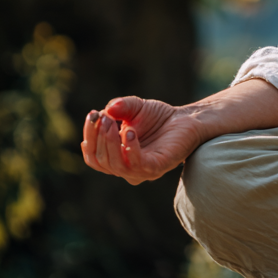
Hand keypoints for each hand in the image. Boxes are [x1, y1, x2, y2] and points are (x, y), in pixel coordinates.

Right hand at [80, 96, 201, 184]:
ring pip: (115, 166)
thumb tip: (107, 110)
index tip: (92, 115)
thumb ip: (119, 106)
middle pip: (100, 160)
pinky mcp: (158, 167)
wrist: (188, 118)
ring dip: (109, 143)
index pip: (93, 155)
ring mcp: (142, 170)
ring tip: (111, 123)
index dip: (89, 136)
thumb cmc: (159, 117)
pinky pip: (137, 164)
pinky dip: (130, 148)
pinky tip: (129, 131)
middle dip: (98, 137)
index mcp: (116, 158)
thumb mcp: (134, 107)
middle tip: (103, 117)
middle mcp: (126, 168)